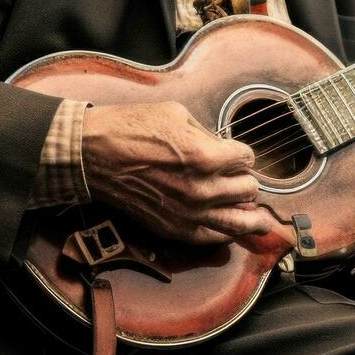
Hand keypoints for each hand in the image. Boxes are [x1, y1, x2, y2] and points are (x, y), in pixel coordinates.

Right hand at [82, 102, 275, 245]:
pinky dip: (226, 233)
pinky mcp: (174, 228)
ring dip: (251, 215)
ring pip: (240, 223)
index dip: (242, 152)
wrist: (94, 155)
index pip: (246, 158)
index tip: (235, 151)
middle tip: (238, 176)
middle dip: (245, 179)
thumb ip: (208, 135)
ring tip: (260, 218)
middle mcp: (202, 189)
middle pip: (248, 189)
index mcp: (205, 157)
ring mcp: (189, 213)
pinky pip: (213, 238)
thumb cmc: (131, 129)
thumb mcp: (178, 115)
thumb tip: (223, 148)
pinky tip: (230, 226)